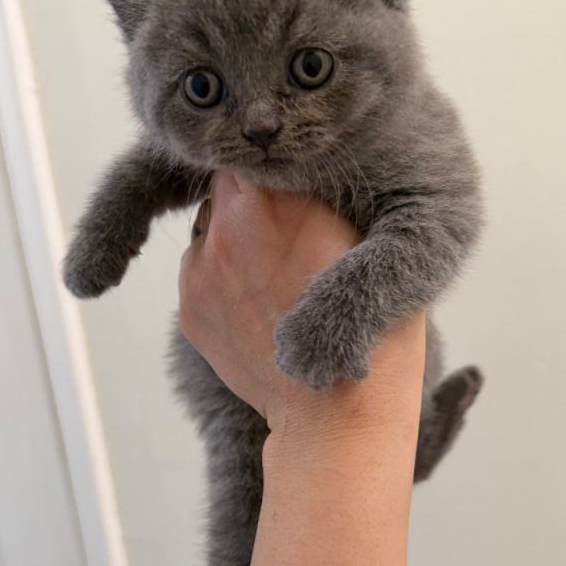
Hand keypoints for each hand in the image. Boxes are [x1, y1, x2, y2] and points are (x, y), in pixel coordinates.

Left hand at [179, 171, 424, 447]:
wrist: (333, 417)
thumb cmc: (373, 331)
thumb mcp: (376, 242)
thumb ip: (331, 197)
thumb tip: (309, 172)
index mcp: (283, 199)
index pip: (262, 149)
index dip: (280, 161)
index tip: (296, 177)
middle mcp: (231, 226)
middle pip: (230, 181)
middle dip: (255, 195)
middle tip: (288, 227)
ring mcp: (202, 270)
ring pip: (211, 226)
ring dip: (236, 236)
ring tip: (275, 273)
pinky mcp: (189, 308)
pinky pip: (200, 271)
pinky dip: (223, 277)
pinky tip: (259, 304)